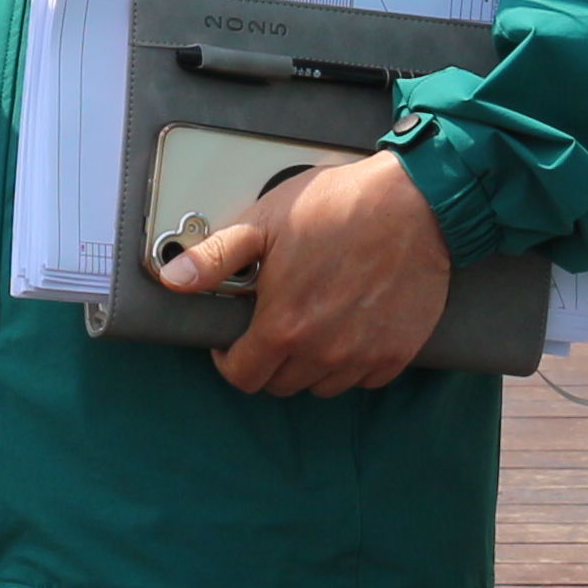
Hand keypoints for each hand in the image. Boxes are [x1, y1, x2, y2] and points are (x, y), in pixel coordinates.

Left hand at [157, 150, 451, 395]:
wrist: (414, 202)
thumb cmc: (339, 205)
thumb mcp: (264, 223)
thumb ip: (216, 258)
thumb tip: (173, 279)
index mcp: (284, 326)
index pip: (243, 376)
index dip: (230, 359)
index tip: (234, 339)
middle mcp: (322, 352)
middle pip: (280, 384)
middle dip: (268, 360)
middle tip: (274, 323)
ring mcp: (362, 356)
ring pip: (321, 385)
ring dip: (309, 364)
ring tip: (311, 324)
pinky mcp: (398, 353)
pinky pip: (364, 378)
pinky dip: (352, 363)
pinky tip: (349, 329)